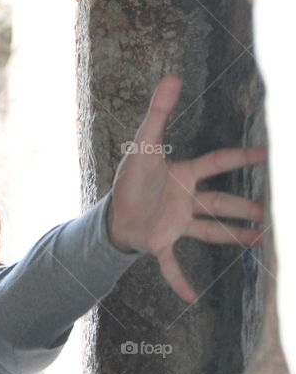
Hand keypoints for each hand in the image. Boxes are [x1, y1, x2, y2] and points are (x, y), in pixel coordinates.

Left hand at [108, 75, 265, 302]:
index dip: (239, 157)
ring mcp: (175, 224)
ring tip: (257, 242)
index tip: (265, 152)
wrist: (106, 210)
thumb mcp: (142, 143)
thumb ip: (158, 111)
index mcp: (182, 175)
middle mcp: (184, 200)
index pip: (215, 162)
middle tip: (268, 211)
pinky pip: (172, 264)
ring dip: (230, 236)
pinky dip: (179, 280)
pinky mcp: (159, 243)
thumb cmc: (128, 177)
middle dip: (242, 206)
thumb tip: (172, 75)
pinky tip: (190, 297)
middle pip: (219, 202)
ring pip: (208, 231)